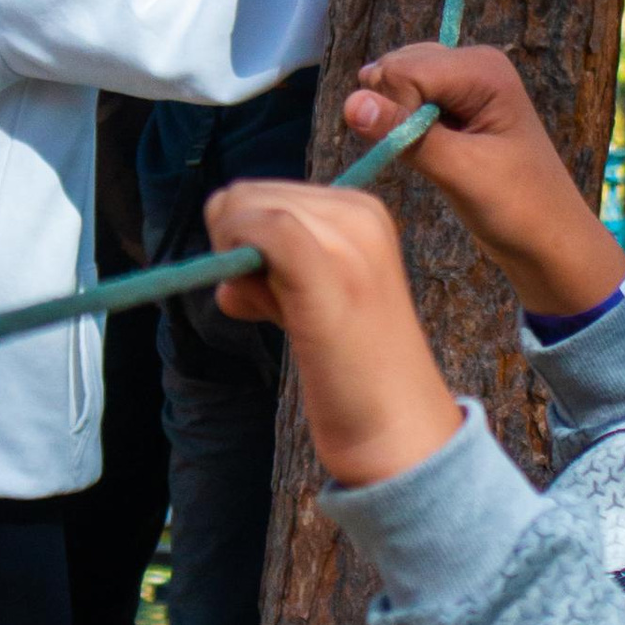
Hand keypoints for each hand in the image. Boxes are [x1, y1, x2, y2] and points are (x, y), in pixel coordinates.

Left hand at [201, 178, 463, 491]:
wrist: (400, 432)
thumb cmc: (353, 373)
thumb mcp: (313, 300)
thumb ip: (271, 269)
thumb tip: (224, 270)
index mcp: (362, 210)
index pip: (262, 193)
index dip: (241, 239)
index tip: (275, 293)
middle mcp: (358, 211)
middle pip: (243, 195)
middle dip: (234, 247)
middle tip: (277, 308)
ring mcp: (346, 238)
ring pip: (243, 208)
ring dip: (236, 264)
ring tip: (285, 317)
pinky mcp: (327, 270)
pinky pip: (259, 229)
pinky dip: (236, 258)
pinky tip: (258, 309)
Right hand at [341, 44, 623, 317]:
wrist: (548, 239)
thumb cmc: (516, 207)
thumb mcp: (459, 171)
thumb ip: (405, 135)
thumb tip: (350, 103)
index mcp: (482, 68)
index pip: (404, 70)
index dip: (398, 111)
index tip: (425, 152)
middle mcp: (471, 64)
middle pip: (396, 69)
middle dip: (393, 111)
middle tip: (430, 154)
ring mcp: (462, 83)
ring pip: (395, 84)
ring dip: (396, 120)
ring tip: (432, 154)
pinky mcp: (454, 106)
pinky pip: (405, 101)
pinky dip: (403, 126)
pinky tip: (427, 150)